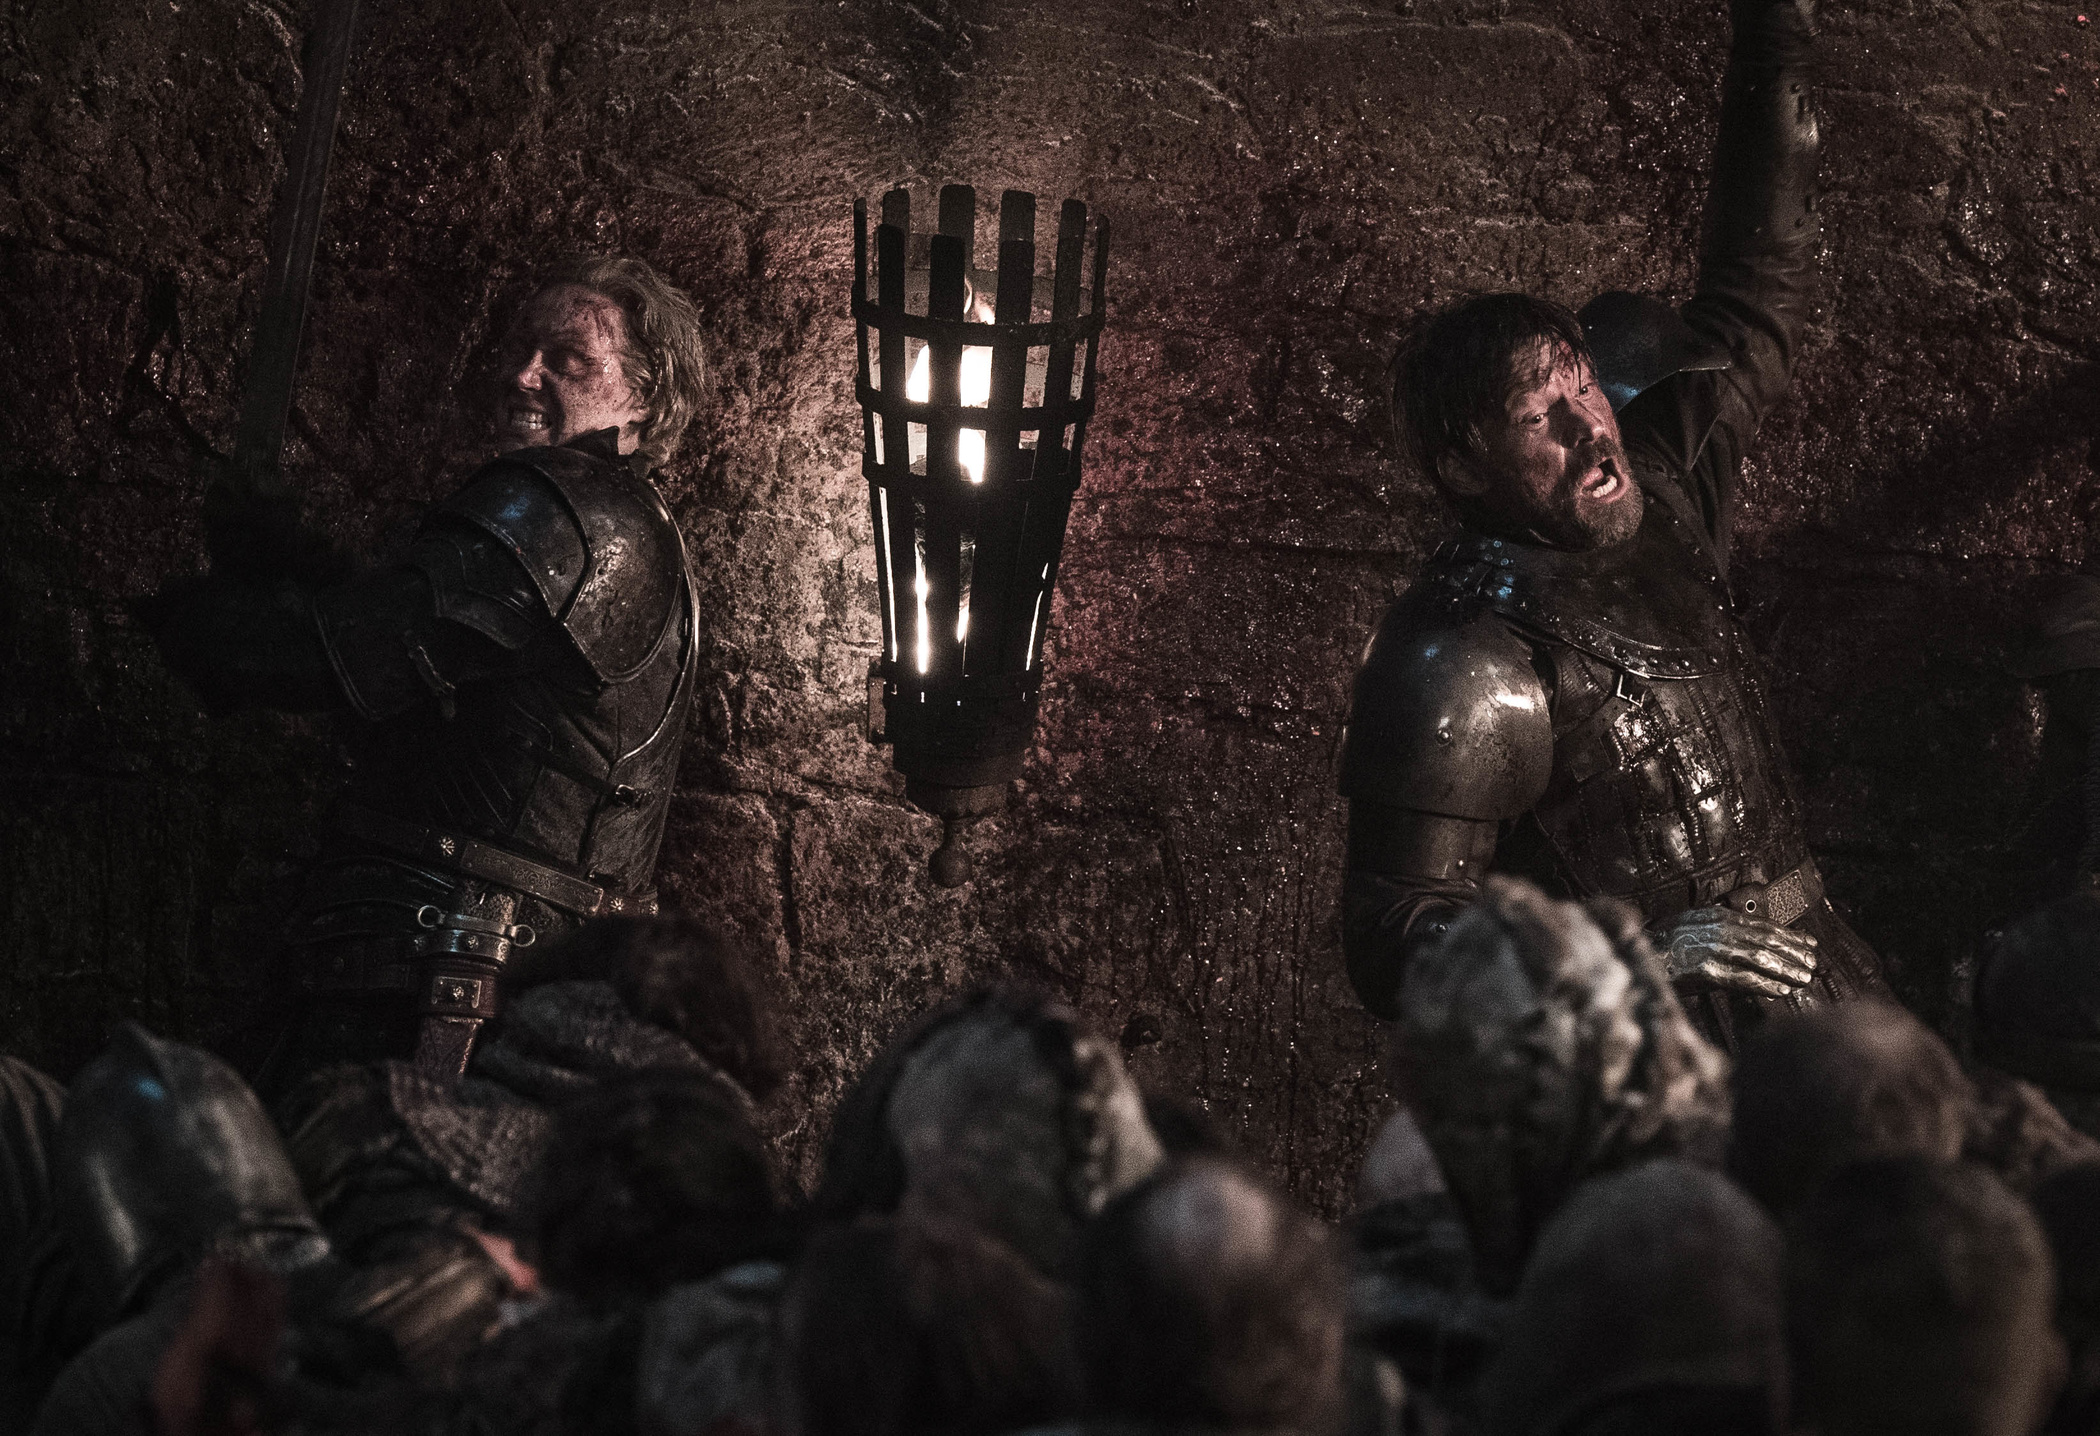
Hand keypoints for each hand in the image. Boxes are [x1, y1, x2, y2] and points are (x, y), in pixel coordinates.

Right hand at [1655, 906, 1817, 997]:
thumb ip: (1720, 933)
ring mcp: (1710, 948)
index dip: (1789, 935)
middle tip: (1813, 964)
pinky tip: (1780, 991)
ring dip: (1786, 970)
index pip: (1761, 924)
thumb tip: (1751, 943)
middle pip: (1766, 940)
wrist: (1632, 956)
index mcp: (1714, 916)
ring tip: (1803, 979)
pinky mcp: (1704, 969)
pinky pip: (1742, 978)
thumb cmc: (1660, 947)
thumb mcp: (1691, 928)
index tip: (1808, 943)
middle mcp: (1716, 928)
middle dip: (1793, 953)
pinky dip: (1765, 985)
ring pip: (1759, 958)